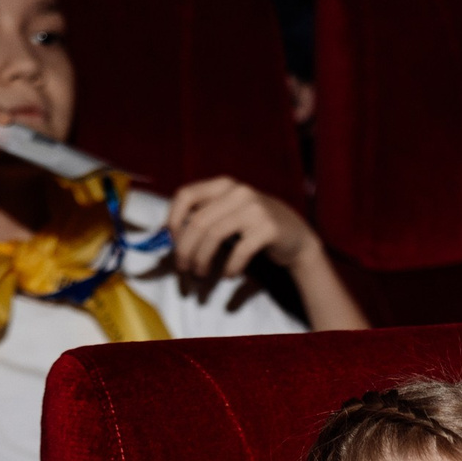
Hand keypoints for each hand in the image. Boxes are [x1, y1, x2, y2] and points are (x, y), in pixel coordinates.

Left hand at [167, 176, 320, 281]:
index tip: (171, 242)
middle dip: (185, 250)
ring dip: (202, 260)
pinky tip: (228, 275)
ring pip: (214, 235)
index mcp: (223, 185)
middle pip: (198, 221)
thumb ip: (203, 218)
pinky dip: (230, 267)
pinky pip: (240, 250)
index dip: (173, 220)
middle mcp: (238, 192)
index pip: (185, 195)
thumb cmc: (253, 228)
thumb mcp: (227, 214)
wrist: (295, 237)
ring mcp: (255, 209)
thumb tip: (166, 236)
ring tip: (200, 274)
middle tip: (183, 270)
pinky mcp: (268, 229)